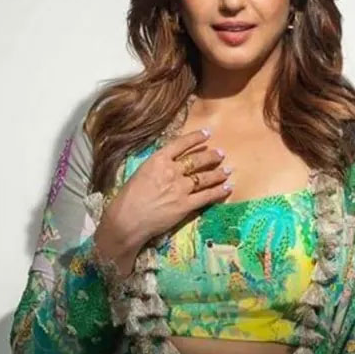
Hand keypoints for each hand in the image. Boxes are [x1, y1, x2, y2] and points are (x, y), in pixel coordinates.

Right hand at [94, 128, 231, 272]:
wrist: (127, 220)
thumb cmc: (127, 198)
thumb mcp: (141, 173)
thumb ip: (158, 166)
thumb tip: (170, 163)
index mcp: (158, 160)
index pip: (181, 144)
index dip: (196, 137)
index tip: (207, 133)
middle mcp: (171, 171)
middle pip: (197, 160)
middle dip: (211, 156)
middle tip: (221, 154)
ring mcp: (180, 188)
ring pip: (204, 178)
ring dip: (218, 173)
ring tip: (227, 170)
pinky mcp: (186, 205)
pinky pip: (207, 196)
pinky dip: (219, 191)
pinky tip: (227, 188)